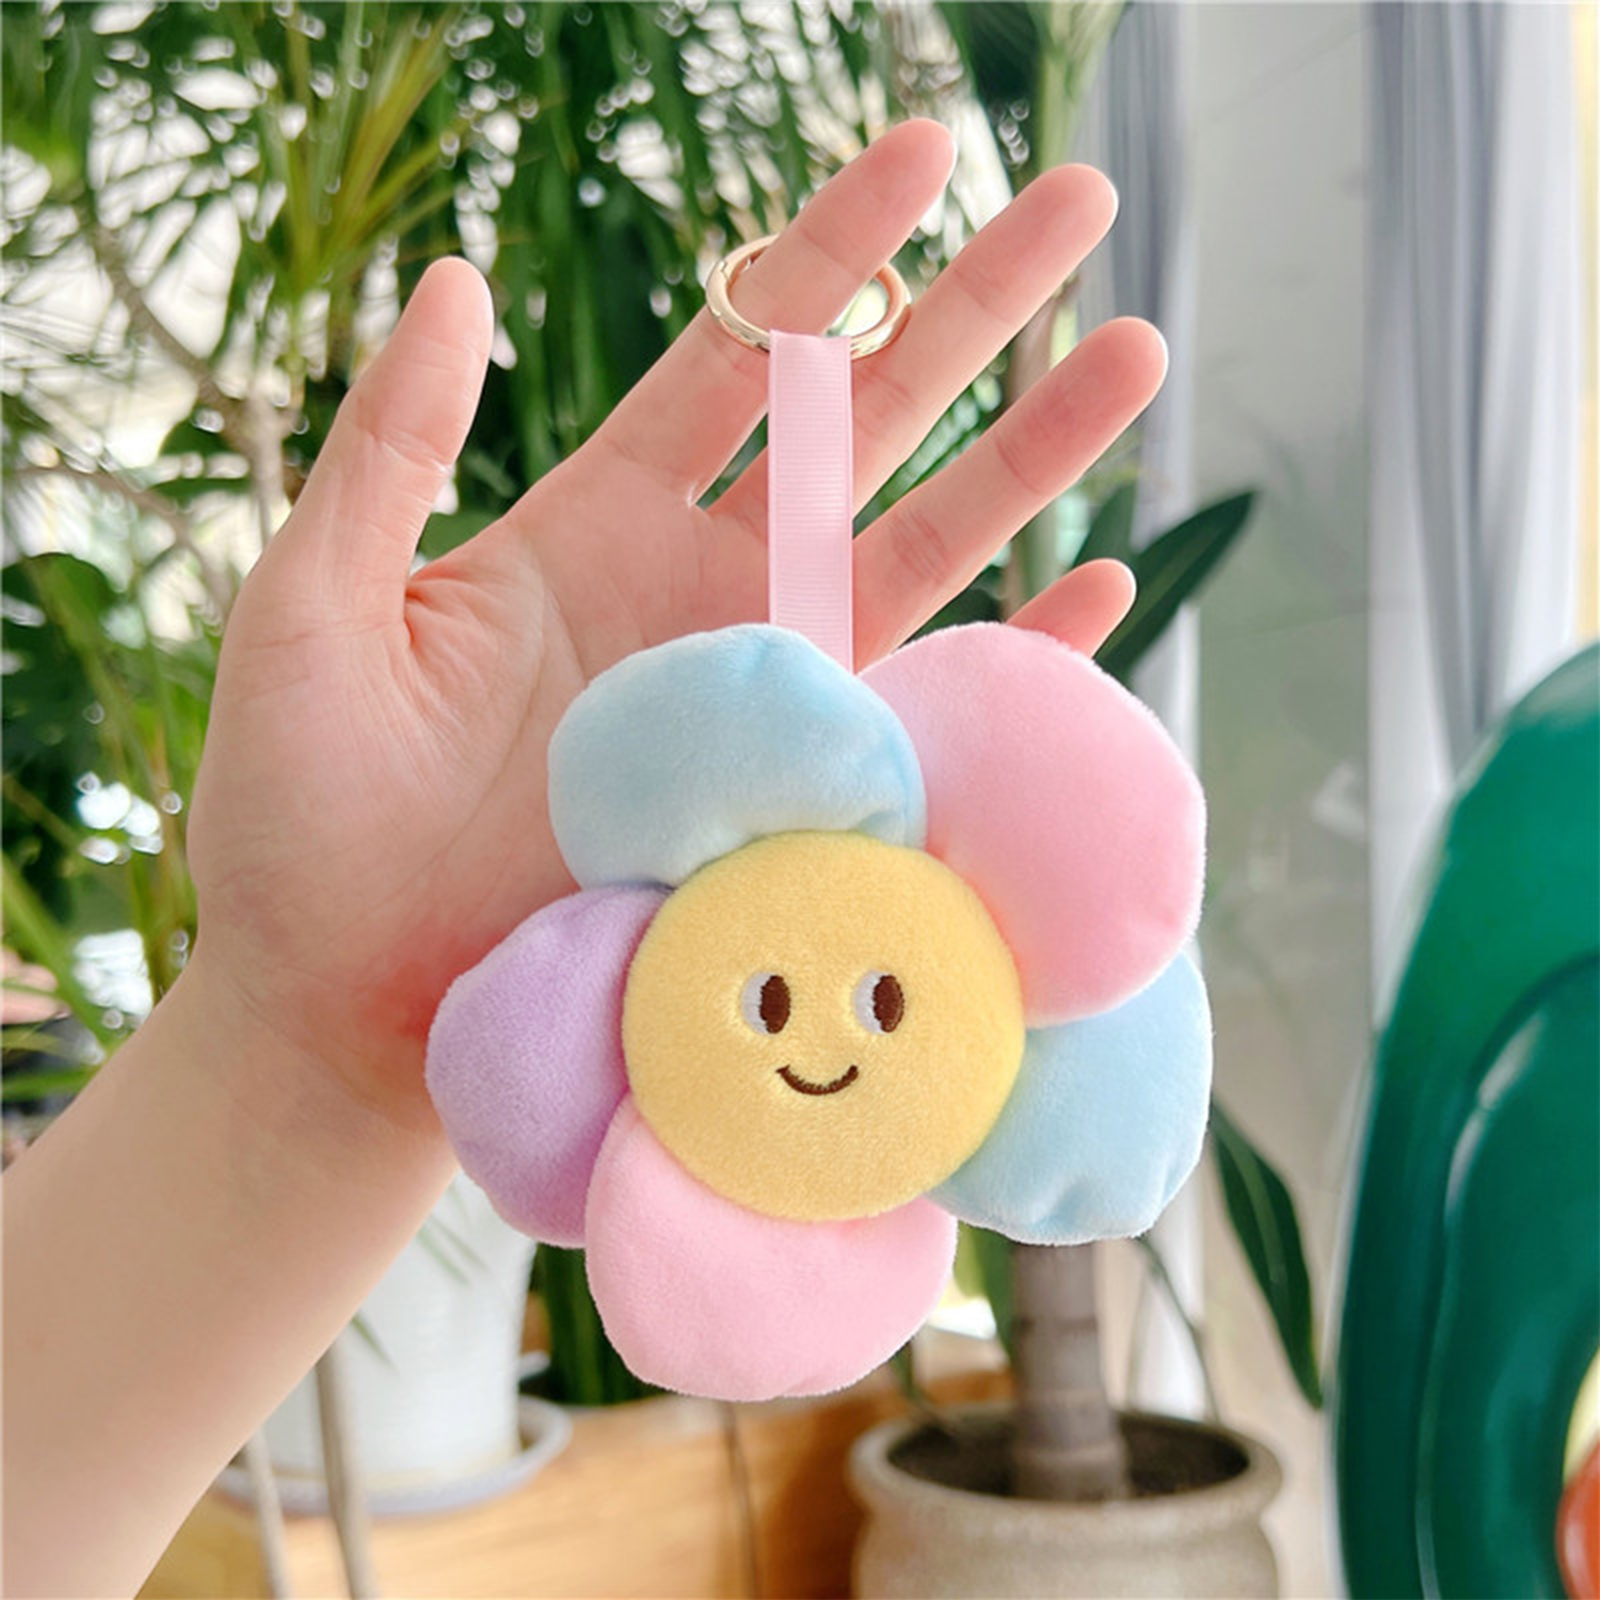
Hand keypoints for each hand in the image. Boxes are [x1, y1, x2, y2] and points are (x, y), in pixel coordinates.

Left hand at [187, 119, 1163, 1133]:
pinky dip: (1012, 659)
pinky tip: (1101, 589)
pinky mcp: (785, 802)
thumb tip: (459, 279)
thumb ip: (392, 446)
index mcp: (597, 522)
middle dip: (973, 310)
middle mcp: (702, 595)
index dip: (831, 250)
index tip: (923, 144)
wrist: (339, 995)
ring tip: (1133, 356)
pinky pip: (925, 717)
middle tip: (1081, 204)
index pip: (739, 353)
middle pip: (866, 426)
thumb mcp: (317, 603)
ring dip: (1032, 454)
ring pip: (924, 549)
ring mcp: (757, 698)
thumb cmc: (298, 808)